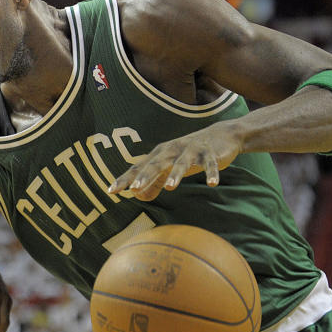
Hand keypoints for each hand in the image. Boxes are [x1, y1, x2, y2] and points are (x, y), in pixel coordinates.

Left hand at [108, 122, 241, 200]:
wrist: (221, 135)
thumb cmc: (189, 154)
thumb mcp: (170, 167)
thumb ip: (154, 182)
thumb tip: (139, 197)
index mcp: (160, 155)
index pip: (138, 168)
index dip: (125, 179)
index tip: (111, 191)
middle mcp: (172, 150)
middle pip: (156, 164)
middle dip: (145, 176)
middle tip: (134, 189)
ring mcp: (191, 150)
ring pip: (181, 163)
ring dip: (176, 174)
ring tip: (170, 188)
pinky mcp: (210, 153)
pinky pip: (210, 164)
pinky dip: (211, 172)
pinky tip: (212, 184)